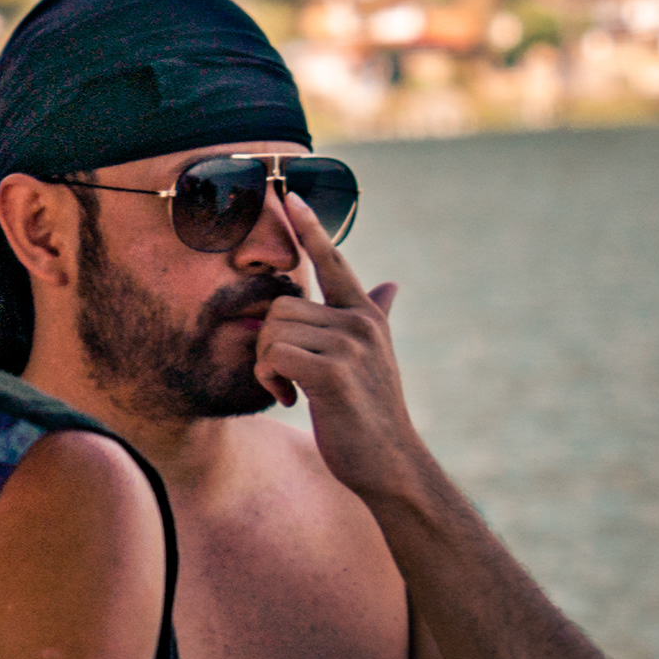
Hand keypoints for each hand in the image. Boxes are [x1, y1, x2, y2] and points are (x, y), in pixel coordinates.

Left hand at [256, 192, 419, 499]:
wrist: (389, 464)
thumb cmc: (371, 412)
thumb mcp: (375, 358)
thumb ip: (376, 316)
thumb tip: (390, 284)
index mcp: (367, 315)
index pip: (333, 262)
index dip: (310, 229)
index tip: (288, 195)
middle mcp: (361, 323)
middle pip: (280, 306)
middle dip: (269, 344)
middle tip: (287, 378)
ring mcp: (350, 346)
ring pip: (272, 330)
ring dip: (268, 365)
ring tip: (291, 390)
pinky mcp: (333, 372)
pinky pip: (274, 356)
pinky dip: (269, 379)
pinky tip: (288, 399)